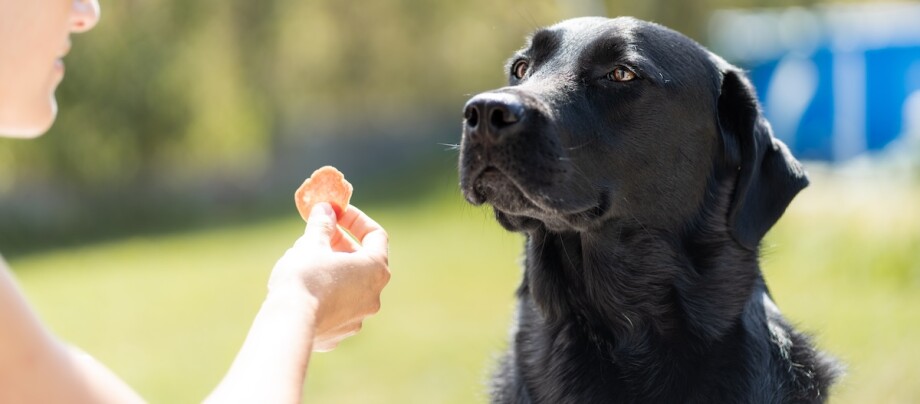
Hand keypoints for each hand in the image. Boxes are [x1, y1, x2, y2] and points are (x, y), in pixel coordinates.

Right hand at [268, 202, 389, 351]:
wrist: (289, 324)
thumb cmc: (305, 277)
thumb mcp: (312, 243)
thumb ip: (322, 224)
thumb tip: (325, 209)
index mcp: (375, 269)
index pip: (376, 235)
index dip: (355, 220)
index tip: (335, 213)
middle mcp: (373, 296)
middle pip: (363, 262)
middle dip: (341, 244)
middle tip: (319, 234)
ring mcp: (358, 318)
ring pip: (348, 286)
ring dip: (332, 269)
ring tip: (305, 260)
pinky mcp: (338, 333)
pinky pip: (334, 308)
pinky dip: (323, 295)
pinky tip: (302, 290)